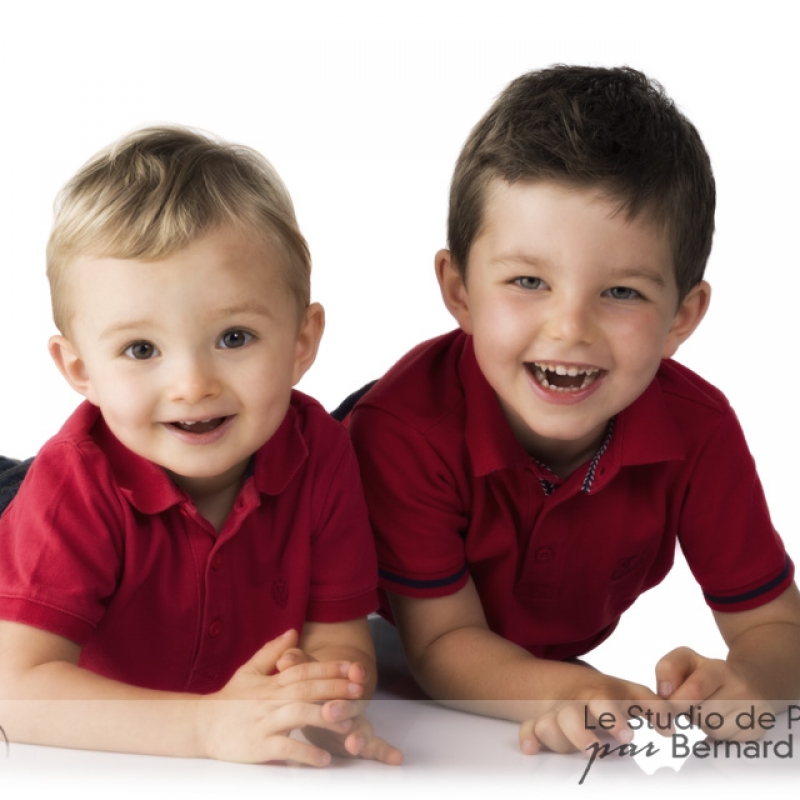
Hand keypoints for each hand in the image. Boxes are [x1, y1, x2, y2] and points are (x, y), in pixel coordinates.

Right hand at [196, 629, 362, 764]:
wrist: (200, 725)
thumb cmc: (229, 700)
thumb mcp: (250, 670)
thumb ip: (272, 652)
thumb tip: (293, 631)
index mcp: (272, 682)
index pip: (305, 670)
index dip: (330, 668)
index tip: (353, 668)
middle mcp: (271, 699)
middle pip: (307, 689)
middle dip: (335, 688)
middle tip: (359, 690)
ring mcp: (265, 722)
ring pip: (298, 715)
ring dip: (324, 718)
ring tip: (348, 724)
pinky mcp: (258, 746)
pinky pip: (284, 748)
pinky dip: (304, 753)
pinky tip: (323, 758)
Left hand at [277, 647, 402, 764]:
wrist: (330, 694)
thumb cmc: (317, 681)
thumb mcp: (307, 670)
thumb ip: (299, 663)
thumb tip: (285, 659)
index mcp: (343, 682)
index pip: (352, 675)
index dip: (355, 672)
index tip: (355, 671)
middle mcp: (354, 702)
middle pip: (353, 704)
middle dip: (344, 707)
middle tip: (329, 711)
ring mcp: (357, 722)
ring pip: (363, 727)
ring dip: (359, 736)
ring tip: (353, 744)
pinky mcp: (357, 739)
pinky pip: (375, 746)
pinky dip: (386, 752)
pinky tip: (396, 758)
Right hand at [518, 673, 667, 755]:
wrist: (562, 684)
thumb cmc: (603, 695)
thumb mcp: (627, 692)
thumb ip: (651, 707)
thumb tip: (672, 727)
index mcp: (597, 695)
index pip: (606, 702)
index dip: (615, 718)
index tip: (628, 735)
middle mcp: (574, 705)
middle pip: (573, 715)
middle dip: (583, 733)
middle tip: (598, 751)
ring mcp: (555, 715)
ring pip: (548, 722)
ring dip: (555, 735)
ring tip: (565, 752)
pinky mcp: (539, 725)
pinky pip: (527, 728)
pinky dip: (527, 737)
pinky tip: (531, 750)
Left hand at [656, 646, 773, 739]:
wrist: (751, 680)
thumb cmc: (708, 673)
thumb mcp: (685, 660)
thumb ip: (668, 668)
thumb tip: (664, 692)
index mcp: (718, 669)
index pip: (696, 689)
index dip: (677, 702)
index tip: (667, 709)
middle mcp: (741, 688)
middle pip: (702, 715)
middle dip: (691, 713)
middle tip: (696, 703)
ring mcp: (755, 710)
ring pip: (715, 731)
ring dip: (705, 725)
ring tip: (712, 711)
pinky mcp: (759, 729)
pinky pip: (729, 742)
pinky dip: (721, 735)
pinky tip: (725, 720)